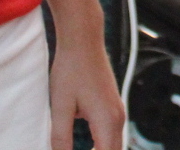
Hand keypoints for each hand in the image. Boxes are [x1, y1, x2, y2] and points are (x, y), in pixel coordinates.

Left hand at [49, 32, 125, 149]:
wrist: (83, 40)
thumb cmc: (70, 70)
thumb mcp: (60, 106)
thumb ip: (61, 138)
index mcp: (107, 121)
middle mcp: (118, 118)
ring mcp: (117, 111)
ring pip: (114, 146)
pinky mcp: (112, 106)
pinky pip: (111, 136)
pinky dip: (102, 147)